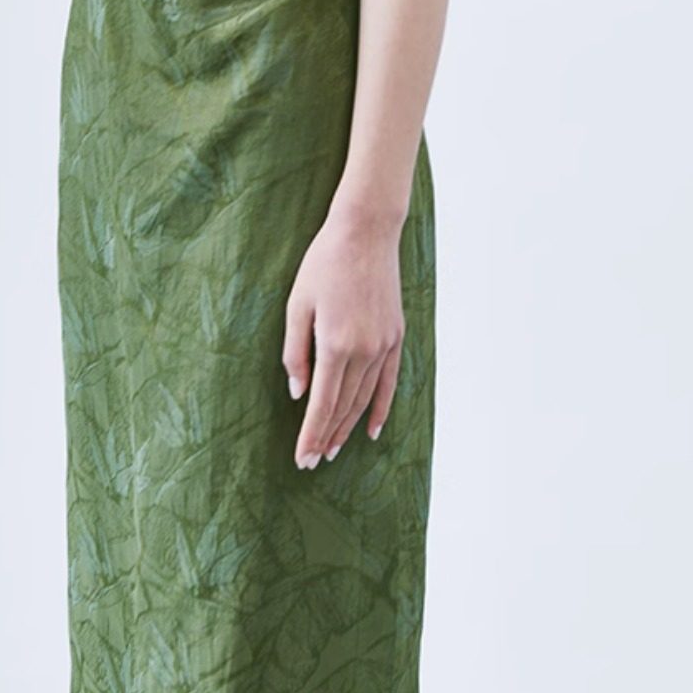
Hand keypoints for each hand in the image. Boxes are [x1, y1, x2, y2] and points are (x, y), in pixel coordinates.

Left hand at [281, 201, 405, 467]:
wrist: (366, 231)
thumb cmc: (324, 263)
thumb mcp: (297, 304)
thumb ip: (296, 351)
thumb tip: (298, 392)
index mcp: (335, 344)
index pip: (322, 404)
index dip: (310, 434)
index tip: (302, 459)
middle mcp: (364, 351)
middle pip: (344, 407)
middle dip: (326, 437)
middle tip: (312, 461)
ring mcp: (384, 345)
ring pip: (366, 399)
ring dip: (349, 427)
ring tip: (333, 449)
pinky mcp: (396, 336)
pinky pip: (389, 382)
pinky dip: (381, 408)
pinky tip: (372, 430)